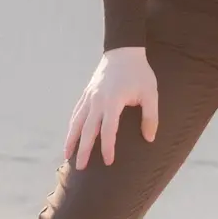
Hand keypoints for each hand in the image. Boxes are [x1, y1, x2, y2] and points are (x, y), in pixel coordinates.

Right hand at [64, 48, 159, 169]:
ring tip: (67, 156)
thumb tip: (149, 138)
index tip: (108, 162)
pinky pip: (77, 112)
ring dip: (72, 139)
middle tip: (81, 168)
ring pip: (77, 122)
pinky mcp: (87, 93)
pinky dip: (72, 126)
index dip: (108, 147)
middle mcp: (97, 100)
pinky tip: (70, 136)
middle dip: (84, 150)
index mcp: (113, 101)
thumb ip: (150, 116)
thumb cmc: (139, 73)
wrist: (123, 50)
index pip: (108, 129)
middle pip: (88, 129)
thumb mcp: (150, 93)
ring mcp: (90, 96)